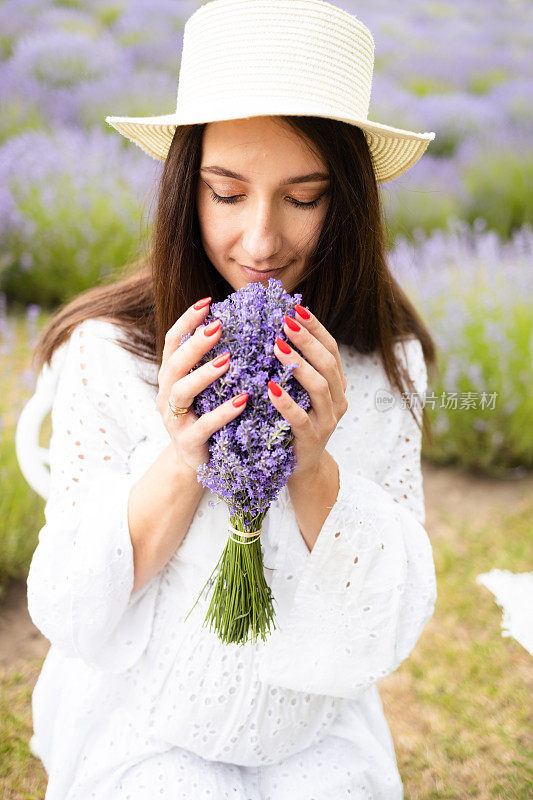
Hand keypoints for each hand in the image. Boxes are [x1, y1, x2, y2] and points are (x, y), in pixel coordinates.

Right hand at [156, 298, 248, 474]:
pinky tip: (242, 401)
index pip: (173, 341)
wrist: (196, 462)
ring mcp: (175, 419)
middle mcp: (168, 394)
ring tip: (227, 361)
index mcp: (171, 376)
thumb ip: (215, 360)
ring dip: (204, 374)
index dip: (187, 321)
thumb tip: (240, 324)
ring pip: (182, 392)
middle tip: (218, 326)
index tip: (207, 302)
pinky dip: (223, 412)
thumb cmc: (206, 416)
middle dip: (196, 343)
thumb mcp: (207, 388)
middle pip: (175, 363)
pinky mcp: (188, 442)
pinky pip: (204, 425)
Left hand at [268, 305, 347, 477]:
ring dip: (298, 364)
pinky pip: (300, 418)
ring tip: (276, 347)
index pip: (331, 349)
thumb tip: (274, 330)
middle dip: (307, 340)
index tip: (296, 308)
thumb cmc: (294, 424)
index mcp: (336, 385)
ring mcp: (327, 421)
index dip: (315, 328)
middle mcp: (337, 400)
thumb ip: (295, 368)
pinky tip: (270, 388)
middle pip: (327, 363)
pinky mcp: (311, 440)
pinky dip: (285, 402)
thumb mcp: (299, 394)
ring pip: (320, 387)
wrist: (302, 468)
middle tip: (285, 322)